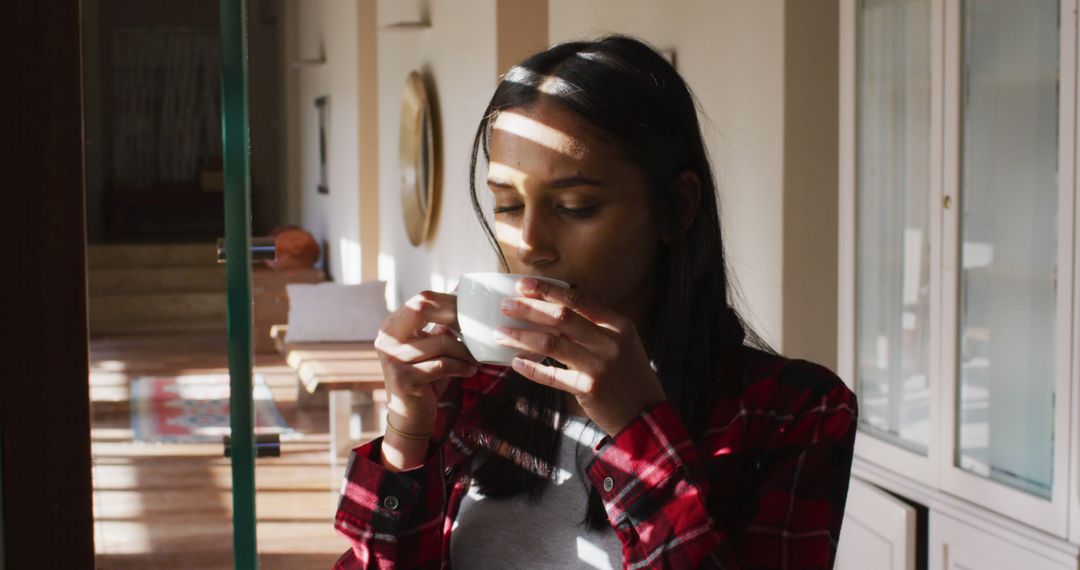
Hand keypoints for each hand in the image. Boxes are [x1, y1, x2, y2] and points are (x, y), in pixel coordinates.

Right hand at [374, 291, 477, 434]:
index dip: (449, 302)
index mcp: (392, 326)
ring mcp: (393, 358)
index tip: (471, 312)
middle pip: (422, 308)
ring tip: (475, 358)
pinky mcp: (404, 378)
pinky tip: (471, 371)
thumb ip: (441, 325)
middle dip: (455, 316)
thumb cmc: (426, 378)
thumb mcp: (431, 347)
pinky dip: (461, 367)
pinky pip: (442, 365)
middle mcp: (387, 338)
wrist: (410, 416)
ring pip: (440, 341)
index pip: (421, 300)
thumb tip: (464, 293)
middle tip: (475, 329)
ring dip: (464, 350)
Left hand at [494, 278, 666, 435]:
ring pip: (552, 343)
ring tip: (500, 333)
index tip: (523, 284)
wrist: (645, 414)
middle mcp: (609, 341)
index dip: (547, 290)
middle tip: (505, 305)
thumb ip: (594, 327)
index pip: (577, 300)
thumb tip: (553, 311)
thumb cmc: (627, 375)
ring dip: (522, 336)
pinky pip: (552, 375)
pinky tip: (516, 363)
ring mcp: (599, 365)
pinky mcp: (588, 388)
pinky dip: (531, 368)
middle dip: (529, 308)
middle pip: (561, 317)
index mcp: (616, 325)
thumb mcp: (621, 343)